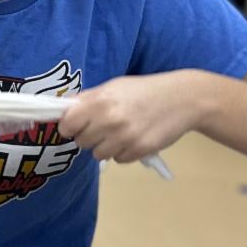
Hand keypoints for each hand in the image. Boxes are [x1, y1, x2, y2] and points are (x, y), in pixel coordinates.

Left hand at [56, 72, 203, 163]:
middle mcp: (109, 120)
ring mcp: (124, 137)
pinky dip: (124, 152)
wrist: (183, 99)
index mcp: (99, 101)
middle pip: (81, 142)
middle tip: (105, 127)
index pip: (67, 125)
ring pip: (98, 154)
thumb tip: (63, 112)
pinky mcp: (138, 150)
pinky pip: (118, 160)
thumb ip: (88, 100)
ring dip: (106, 147)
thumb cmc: (144, 91)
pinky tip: (135, 138)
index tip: (76, 125)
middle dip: (90, 136)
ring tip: (121, 133)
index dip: (70, 127)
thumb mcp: (113, 87)